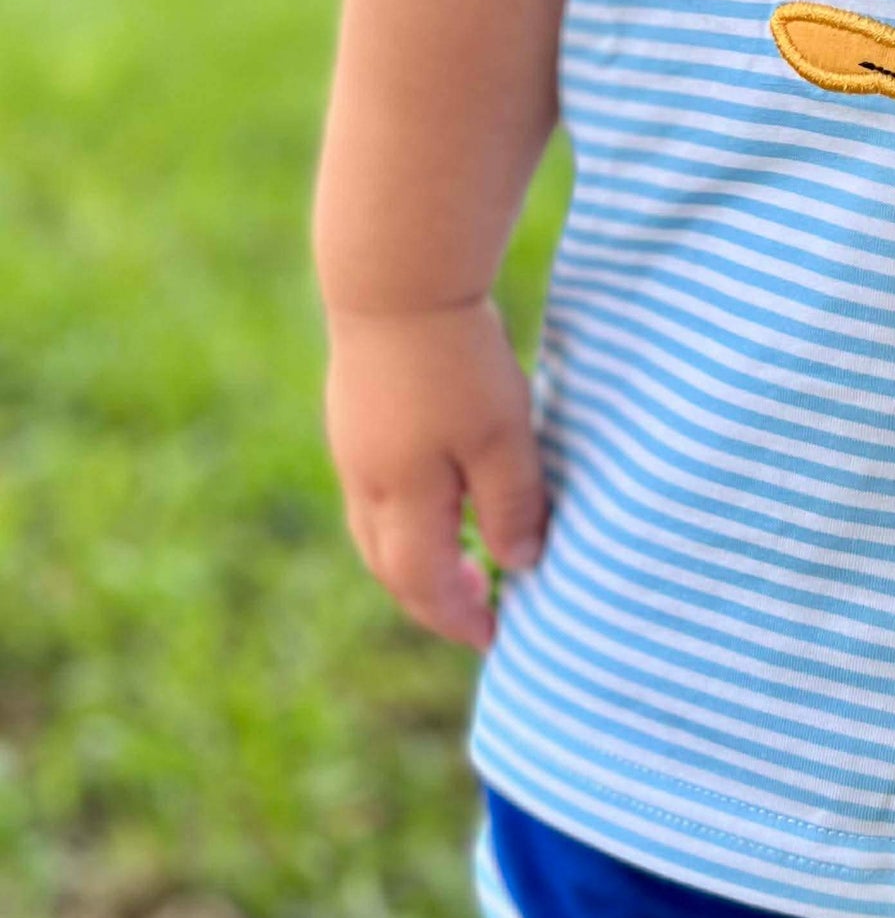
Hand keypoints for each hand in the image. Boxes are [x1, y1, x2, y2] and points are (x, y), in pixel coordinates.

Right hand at [324, 298, 547, 652]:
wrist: (396, 281)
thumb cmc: (458, 364)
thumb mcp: (503, 440)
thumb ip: (512, 508)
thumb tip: (519, 564)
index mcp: (402, 501)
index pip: (425, 587)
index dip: (460, 617)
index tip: (495, 636)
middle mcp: (366, 483)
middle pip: (391, 568)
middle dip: (433, 599)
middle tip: (477, 610)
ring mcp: (352, 447)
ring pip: (376, 530)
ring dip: (415, 558)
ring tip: (460, 562)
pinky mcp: (353, 414)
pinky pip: (374, 490)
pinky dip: (404, 516)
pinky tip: (437, 495)